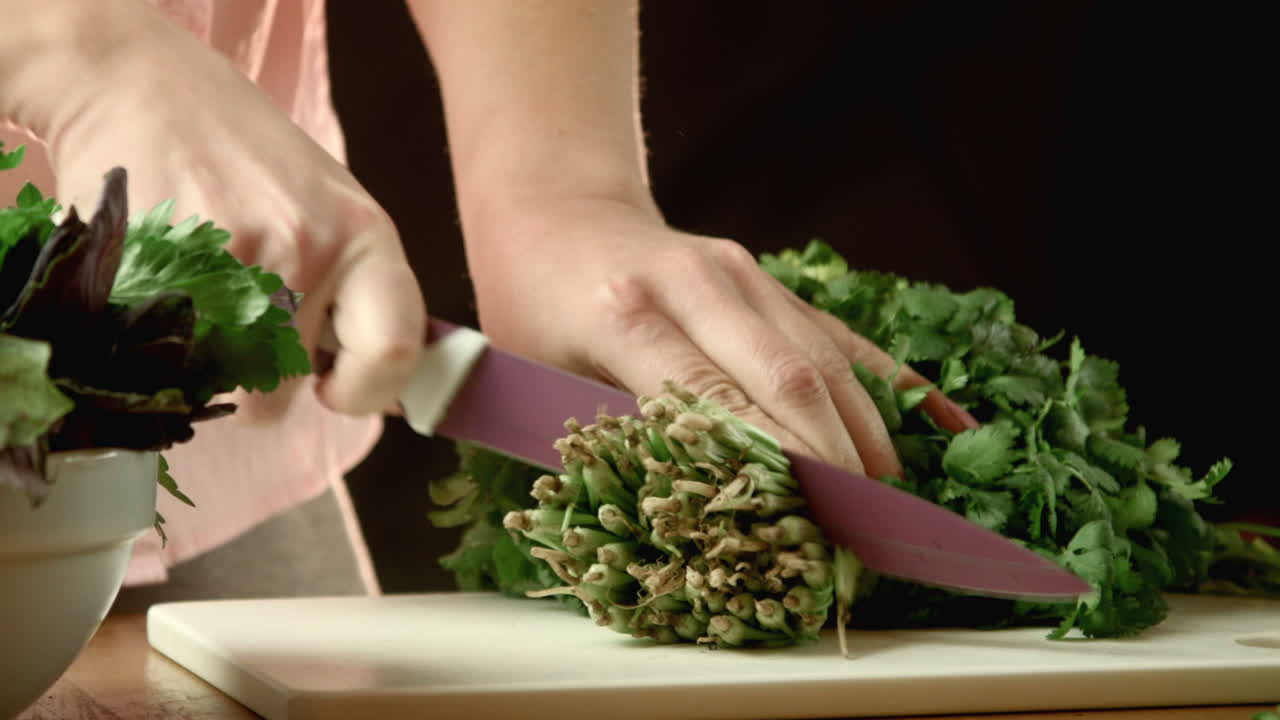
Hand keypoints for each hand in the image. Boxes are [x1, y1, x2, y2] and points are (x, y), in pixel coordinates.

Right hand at [3, 0, 423, 417]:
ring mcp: (234, 258)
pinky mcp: (163, 266)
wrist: (144, 87)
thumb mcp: (330, 209)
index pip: (394, 351)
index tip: (332, 385)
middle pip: (284, 388)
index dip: (365, 390)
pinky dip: (162, 348)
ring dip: (207, 366)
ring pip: (222, 384)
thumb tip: (372, 385)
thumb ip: (354, 290)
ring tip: (201, 304)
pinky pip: (167, 359)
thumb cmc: (247, 156)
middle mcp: (309, 249)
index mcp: (366, 237)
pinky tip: (165, 294)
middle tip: (243, 327)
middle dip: (261, 379)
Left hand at [464, 196, 976, 478]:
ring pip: (823, 354)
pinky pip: (836, 333)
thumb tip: (690, 508)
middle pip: (788, 374)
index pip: (713, 397)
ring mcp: (739, 273)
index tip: (809, 524)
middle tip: (864, 530)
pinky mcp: (764, 277)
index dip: (769, 461)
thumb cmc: (532, 309)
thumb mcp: (539, 376)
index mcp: (625, 312)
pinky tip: (940, 421)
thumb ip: (610, 431)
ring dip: (866, 430)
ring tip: (892, 501)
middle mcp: (694, 284)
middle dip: (835, 458)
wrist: (555, 211)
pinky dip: (887, 381)